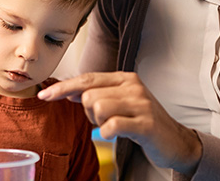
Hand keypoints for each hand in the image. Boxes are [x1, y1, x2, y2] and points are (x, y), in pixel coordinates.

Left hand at [37, 72, 201, 174]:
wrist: (175, 142)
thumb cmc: (143, 122)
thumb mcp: (120, 103)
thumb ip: (97, 94)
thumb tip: (69, 92)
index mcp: (125, 78)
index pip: (87, 78)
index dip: (63, 87)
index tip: (44, 95)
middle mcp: (133, 87)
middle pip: (89, 95)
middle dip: (89, 113)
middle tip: (106, 121)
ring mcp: (141, 104)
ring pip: (98, 108)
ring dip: (100, 123)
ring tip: (115, 126)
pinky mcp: (146, 123)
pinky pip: (111, 126)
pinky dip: (108, 133)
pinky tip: (117, 134)